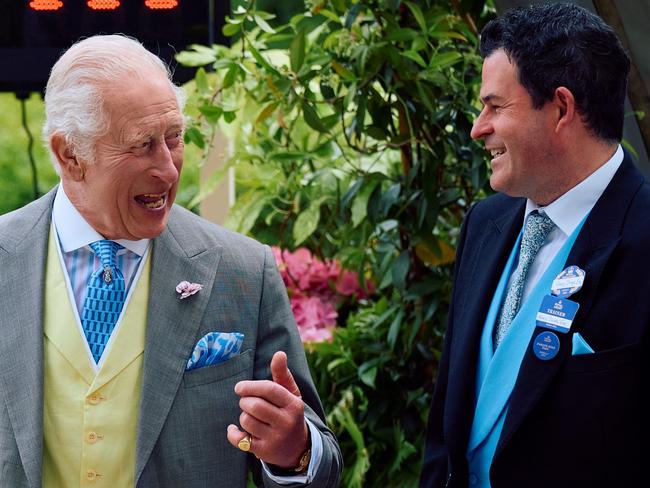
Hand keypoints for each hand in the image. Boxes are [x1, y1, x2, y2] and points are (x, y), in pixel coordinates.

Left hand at [227, 351, 309, 468]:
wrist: (298, 448)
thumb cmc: (289, 413)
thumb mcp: (290, 394)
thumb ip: (282, 373)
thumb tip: (279, 353)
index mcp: (293, 405)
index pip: (269, 390)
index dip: (250, 386)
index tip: (239, 387)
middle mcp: (286, 422)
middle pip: (255, 405)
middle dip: (245, 401)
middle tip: (245, 401)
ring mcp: (276, 438)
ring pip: (247, 421)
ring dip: (242, 416)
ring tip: (249, 416)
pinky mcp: (264, 452)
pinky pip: (240, 440)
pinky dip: (233, 433)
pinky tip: (235, 429)